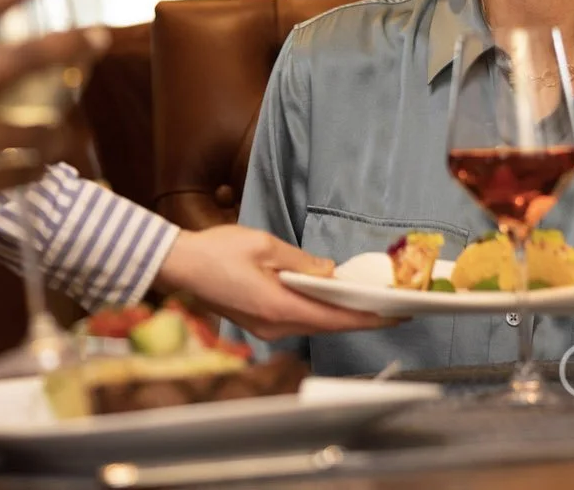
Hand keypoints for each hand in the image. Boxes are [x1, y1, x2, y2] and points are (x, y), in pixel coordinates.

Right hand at [153, 225, 388, 341]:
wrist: (178, 265)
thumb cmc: (215, 252)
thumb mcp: (265, 245)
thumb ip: (301, 261)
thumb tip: (329, 273)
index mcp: (278, 307)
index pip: (334, 320)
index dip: (368, 318)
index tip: (395, 314)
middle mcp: (274, 326)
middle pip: (326, 325)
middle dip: (358, 315)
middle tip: (388, 303)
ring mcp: (264, 329)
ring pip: (311, 323)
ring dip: (336, 312)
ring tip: (363, 297)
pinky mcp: (257, 323)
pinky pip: (295, 319)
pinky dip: (315, 308)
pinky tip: (325, 294)